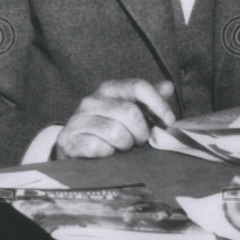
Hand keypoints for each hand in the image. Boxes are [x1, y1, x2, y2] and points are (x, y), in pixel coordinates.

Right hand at [54, 79, 175, 159]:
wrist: (73, 144)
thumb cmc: (108, 125)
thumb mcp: (129, 109)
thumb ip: (149, 99)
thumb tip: (168, 86)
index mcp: (110, 88)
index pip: (139, 86)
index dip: (158, 104)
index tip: (169, 121)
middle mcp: (92, 100)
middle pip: (130, 112)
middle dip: (141, 132)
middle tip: (140, 140)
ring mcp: (78, 119)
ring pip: (116, 132)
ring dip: (125, 144)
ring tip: (123, 146)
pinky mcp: (70, 140)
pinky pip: (99, 147)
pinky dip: (109, 152)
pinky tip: (107, 152)